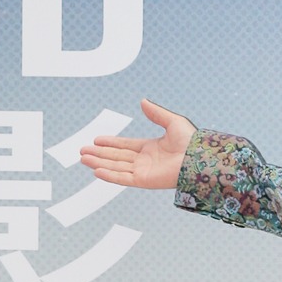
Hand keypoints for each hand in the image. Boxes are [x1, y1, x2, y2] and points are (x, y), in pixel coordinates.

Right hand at [80, 98, 196, 188]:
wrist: (198, 158)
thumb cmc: (191, 141)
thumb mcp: (172, 122)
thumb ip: (156, 113)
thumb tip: (143, 101)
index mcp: (151, 147)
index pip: (125, 145)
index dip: (111, 143)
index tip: (96, 139)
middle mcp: (145, 160)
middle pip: (117, 156)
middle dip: (100, 153)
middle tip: (83, 150)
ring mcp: (143, 171)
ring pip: (116, 166)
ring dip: (99, 162)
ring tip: (83, 158)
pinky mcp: (143, 180)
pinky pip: (122, 178)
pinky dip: (109, 175)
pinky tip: (96, 170)